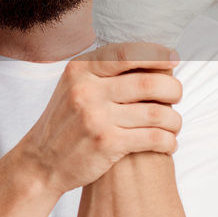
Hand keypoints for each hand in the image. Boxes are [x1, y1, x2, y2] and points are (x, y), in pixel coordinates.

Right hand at [15, 43, 183, 194]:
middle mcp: (87, 90)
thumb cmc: (65, 124)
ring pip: (156, 113)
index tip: (174, 59)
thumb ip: (102, 72)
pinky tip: (168, 144)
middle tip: (176, 96)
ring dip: (174, 120)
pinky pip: (153, 138)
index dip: (156, 54)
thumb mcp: (72, 88)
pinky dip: (168, 141)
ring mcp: (96, 117)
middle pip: (148, 83)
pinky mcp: (106, 143)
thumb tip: (146, 58)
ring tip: (174, 125)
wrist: (40, 163)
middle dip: (173, 90)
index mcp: (80, 70)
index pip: (127, 53)